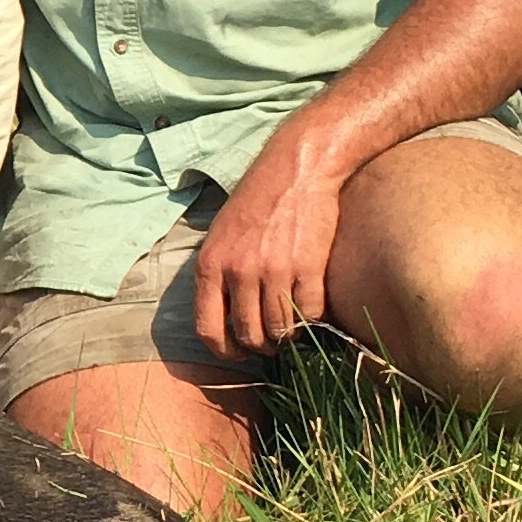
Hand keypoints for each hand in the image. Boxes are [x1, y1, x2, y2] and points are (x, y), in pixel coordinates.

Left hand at [190, 138, 345, 363]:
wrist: (296, 170)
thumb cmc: (256, 200)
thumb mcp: (220, 235)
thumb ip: (217, 275)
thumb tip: (221, 319)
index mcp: (210, 265)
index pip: (207, 330)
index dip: (225, 350)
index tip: (238, 351)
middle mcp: (239, 272)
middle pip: (249, 337)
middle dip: (262, 345)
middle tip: (272, 338)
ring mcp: (274, 271)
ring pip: (281, 331)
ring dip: (288, 334)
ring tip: (292, 322)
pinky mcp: (308, 268)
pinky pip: (310, 314)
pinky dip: (313, 317)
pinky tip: (310, 302)